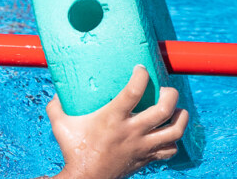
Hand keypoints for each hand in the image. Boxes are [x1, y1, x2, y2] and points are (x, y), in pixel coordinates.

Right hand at [47, 65, 188, 178]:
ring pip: (174, 130)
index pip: (134, 91)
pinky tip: (168, 132)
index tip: (140, 69)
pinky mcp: (146, 157)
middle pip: (163, 109)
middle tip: (165, 88)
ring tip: (177, 108)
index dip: (141, 76)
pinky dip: (174, 140)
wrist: (86, 177)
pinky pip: (170, 149)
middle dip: (170, 94)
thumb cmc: (73, 149)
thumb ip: (56, 105)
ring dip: (181, 117)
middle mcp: (132, 131)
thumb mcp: (59, 123)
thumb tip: (57, 91)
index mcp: (112, 118)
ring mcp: (142, 145)